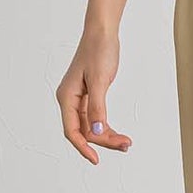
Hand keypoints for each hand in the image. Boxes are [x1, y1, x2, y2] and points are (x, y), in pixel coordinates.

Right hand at [57, 26, 132, 163]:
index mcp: (66, 96)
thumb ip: (97, 107)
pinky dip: (107, 126)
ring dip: (107, 136)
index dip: (83, 147)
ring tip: (126, 142)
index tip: (96, 159)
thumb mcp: (100, 80)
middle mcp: (70, 100)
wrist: (102, 32)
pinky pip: (96, 118)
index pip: (71, 130)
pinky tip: (119, 134)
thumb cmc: (99, 51)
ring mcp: (79, 99)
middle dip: (103, 141)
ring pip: (91, 126)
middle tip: (126, 145)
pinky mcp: (90, 96)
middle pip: (83, 131)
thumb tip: (96, 131)